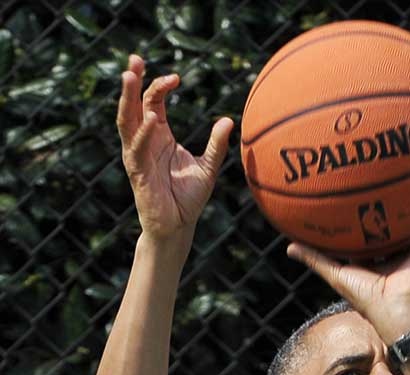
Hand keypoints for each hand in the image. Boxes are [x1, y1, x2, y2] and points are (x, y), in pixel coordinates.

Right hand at [117, 54, 233, 238]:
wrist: (179, 227)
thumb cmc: (188, 198)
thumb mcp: (208, 167)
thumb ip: (217, 145)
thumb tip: (228, 120)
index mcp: (160, 136)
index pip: (153, 103)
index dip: (160, 86)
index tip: (177, 77)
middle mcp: (145, 142)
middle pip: (133, 105)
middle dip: (132, 82)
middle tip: (134, 59)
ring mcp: (138, 156)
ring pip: (127, 122)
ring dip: (127, 99)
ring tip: (130, 76)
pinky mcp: (138, 173)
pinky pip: (138, 149)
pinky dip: (144, 134)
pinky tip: (152, 119)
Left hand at [286, 205, 409, 341]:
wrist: (394, 310)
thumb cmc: (364, 297)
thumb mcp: (335, 274)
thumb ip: (315, 259)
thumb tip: (288, 247)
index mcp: (372, 259)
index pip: (366, 232)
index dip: (361, 216)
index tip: (355, 195)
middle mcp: (393, 254)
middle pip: (392, 226)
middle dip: (391, 207)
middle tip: (388, 179)